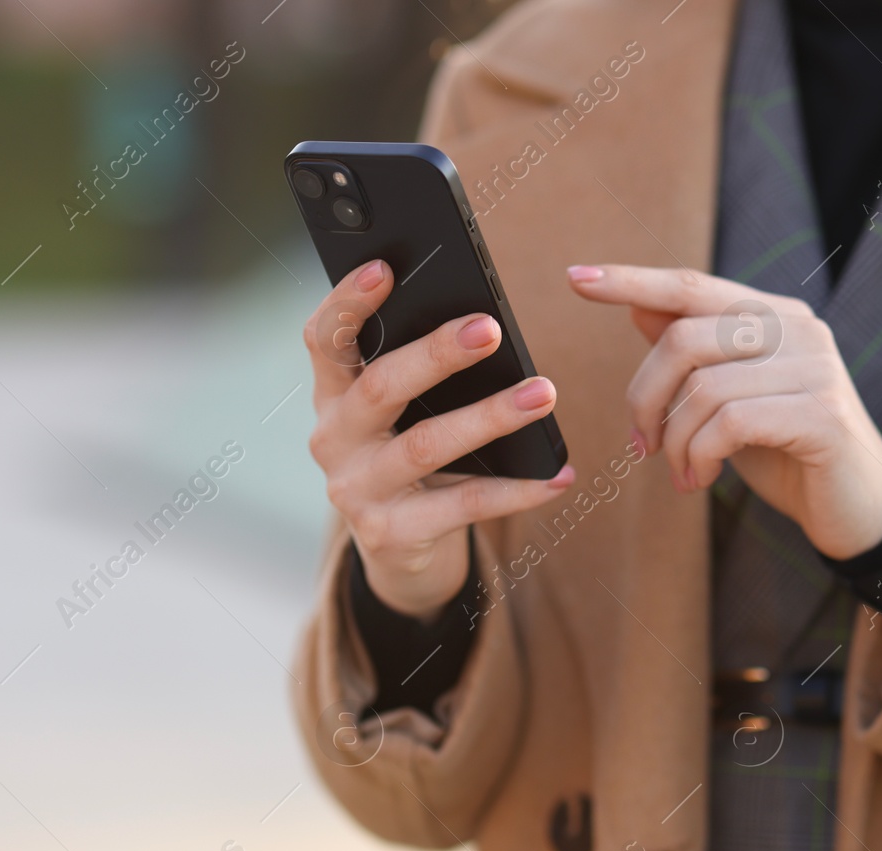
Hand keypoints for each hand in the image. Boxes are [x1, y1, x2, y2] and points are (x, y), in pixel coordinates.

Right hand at [305, 259, 574, 618]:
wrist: (399, 550)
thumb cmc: (409, 455)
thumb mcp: (400, 411)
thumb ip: (415, 367)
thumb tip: (480, 319)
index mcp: (331, 395)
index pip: (324, 339)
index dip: (348, 302)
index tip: (385, 267)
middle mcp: (334, 440)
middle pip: (380, 386)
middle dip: (436, 354)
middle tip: (491, 328)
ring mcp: (357, 490)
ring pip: (426, 445)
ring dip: (490, 417)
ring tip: (543, 394)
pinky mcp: (392, 534)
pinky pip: (464, 505)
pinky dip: (516, 490)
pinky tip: (557, 475)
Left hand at [567, 264, 881, 559]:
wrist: (855, 507)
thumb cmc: (786, 451)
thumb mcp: (728, 399)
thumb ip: (694, 354)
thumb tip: (639, 305)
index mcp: (773, 316)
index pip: (691, 286)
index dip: (632, 280)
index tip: (576, 278)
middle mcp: (798, 329)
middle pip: (685, 339)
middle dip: (645, 398)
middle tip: (642, 445)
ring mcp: (814, 368)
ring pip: (703, 387)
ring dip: (675, 441)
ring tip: (681, 472)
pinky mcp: (821, 413)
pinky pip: (731, 423)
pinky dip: (700, 455)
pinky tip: (701, 479)